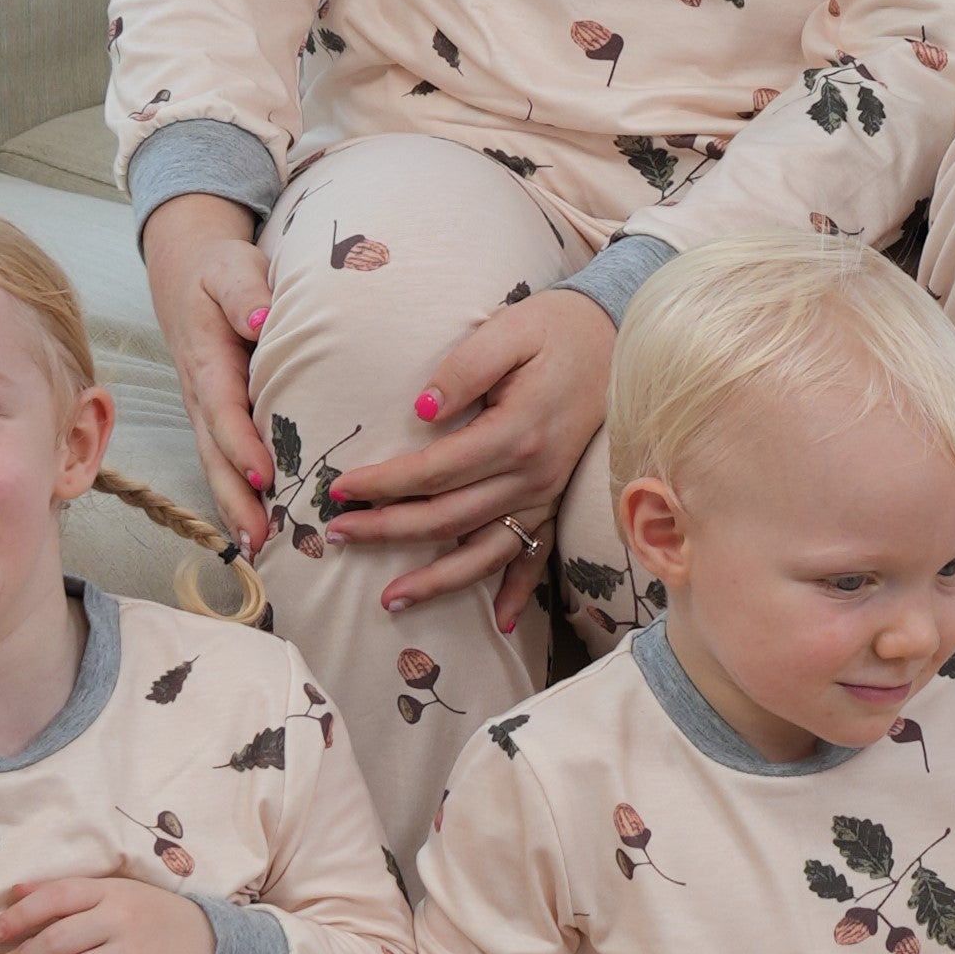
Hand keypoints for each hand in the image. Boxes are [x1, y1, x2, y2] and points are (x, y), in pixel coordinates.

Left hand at [0, 876, 217, 953]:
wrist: (208, 943)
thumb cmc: (150, 917)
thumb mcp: (114, 893)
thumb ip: (67, 892)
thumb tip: (15, 891)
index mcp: (108, 891)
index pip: (56, 897)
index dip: (20, 916)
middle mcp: (120, 918)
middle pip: (57, 941)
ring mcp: (136, 952)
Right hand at [144, 192, 274, 552]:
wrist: (189, 274)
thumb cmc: (219, 272)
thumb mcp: (230, 268)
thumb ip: (244, 293)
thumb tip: (260, 320)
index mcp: (208, 362)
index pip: (224, 410)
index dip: (241, 445)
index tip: (263, 477)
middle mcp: (202, 396)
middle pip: (215, 454)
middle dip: (235, 499)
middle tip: (260, 539)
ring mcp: (206, 413)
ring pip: (217, 467)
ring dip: (235, 509)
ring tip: (260, 551)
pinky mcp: (217, 420)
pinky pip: (224, 463)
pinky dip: (238, 499)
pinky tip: (261, 532)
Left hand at [327, 288, 616, 630]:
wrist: (617, 340)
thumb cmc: (555, 330)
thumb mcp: (509, 331)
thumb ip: (464, 369)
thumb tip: (421, 411)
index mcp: (516, 433)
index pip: (434, 471)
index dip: (383, 484)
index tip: (341, 488)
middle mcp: (532, 476)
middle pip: (448, 519)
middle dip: (388, 531)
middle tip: (337, 535)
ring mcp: (546, 495)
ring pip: (484, 552)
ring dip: (437, 581)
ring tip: (389, 600)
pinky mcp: (555, 501)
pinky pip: (537, 557)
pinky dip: (520, 592)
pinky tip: (501, 622)